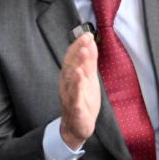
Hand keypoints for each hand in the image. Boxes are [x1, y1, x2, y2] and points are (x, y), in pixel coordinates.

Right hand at [58, 33, 100, 149]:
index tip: (87, 33)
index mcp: (71, 76)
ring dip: (78, 64)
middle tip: (86, 38)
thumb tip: (90, 42)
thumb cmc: (83, 100)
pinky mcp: (75, 108)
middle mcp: (67, 84)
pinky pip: (75, 96)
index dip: (78, 45)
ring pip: (72, 79)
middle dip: (78, 51)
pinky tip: (80, 76)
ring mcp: (70, 96)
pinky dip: (77, 86)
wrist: (77, 126)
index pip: (72, 58)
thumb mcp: (89, 78)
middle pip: (71, 65)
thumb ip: (89, 61)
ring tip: (84, 52)